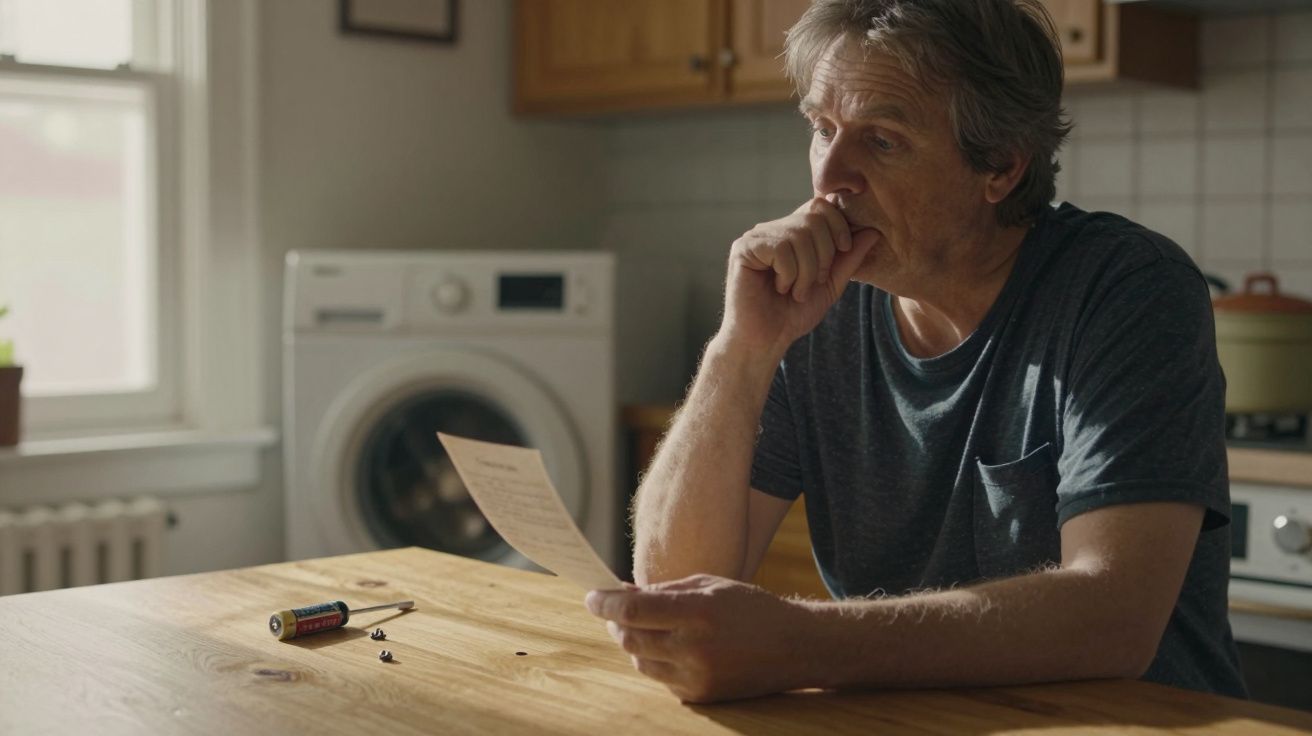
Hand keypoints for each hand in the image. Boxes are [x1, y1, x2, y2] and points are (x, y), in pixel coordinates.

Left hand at [585, 575, 815, 702]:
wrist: (795, 648)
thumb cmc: (751, 608)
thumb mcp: (709, 585)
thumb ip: (664, 591)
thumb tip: (622, 593)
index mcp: (698, 612)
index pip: (633, 610)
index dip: (604, 603)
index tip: (592, 596)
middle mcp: (694, 648)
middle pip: (630, 638)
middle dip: (614, 621)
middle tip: (610, 608)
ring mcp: (696, 677)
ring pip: (640, 661)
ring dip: (632, 642)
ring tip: (640, 625)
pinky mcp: (700, 696)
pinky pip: (660, 678)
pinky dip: (655, 660)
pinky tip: (666, 646)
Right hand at [720, 198, 878, 357]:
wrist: (765, 341)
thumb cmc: (793, 314)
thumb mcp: (830, 284)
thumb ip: (849, 258)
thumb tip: (873, 231)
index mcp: (791, 232)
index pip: (820, 205)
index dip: (839, 225)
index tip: (844, 250)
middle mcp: (772, 229)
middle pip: (813, 217)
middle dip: (825, 254)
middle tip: (816, 282)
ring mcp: (756, 237)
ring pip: (799, 234)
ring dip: (807, 271)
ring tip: (797, 292)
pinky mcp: (743, 249)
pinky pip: (781, 249)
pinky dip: (789, 274)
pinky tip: (779, 289)